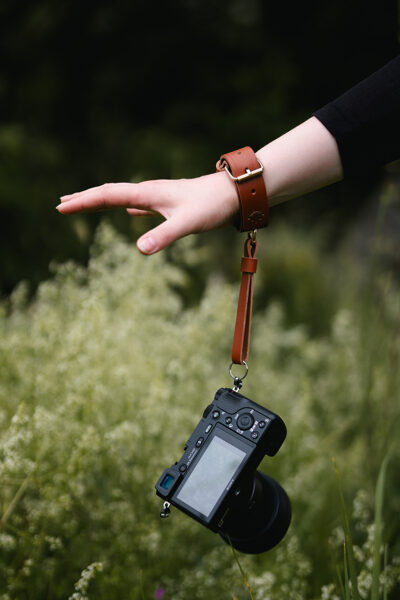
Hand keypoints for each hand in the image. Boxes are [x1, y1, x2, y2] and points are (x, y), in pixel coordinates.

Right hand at [57, 172, 238, 253]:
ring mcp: (159, 197)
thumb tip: (140, 250)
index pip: (106, 196)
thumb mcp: (187, 223)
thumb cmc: (211, 206)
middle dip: (85, 199)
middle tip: (60, 203)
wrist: (234, 194)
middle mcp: (149, 192)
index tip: (60, 206)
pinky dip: (127, 207)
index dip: (83, 201)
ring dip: (102, 201)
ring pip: (123, 197)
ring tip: (85, 204)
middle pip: (109, 193)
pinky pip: (141, 204)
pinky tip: (131, 212)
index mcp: (147, 193)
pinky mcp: (170, 203)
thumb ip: (164, 236)